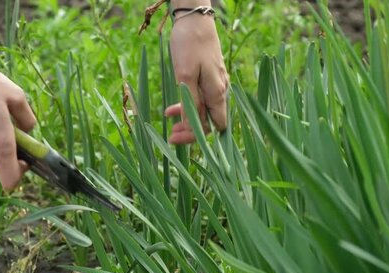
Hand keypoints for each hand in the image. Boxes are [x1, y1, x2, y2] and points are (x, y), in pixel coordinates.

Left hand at [165, 10, 228, 144]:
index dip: (198, 136)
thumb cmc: (190, 44)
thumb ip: (190, 103)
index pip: (214, 126)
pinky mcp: (208, 76)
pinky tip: (172, 107)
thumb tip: (191, 128)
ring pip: (203, 109)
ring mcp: (215, 83)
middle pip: (208, 120)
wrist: (194, 18)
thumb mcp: (185, 76)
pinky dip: (187, 104)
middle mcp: (220, 90)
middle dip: (190, 129)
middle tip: (170, 135)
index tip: (178, 139)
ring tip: (169, 121)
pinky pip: (200, 97)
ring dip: (186, 117)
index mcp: (216, 93)